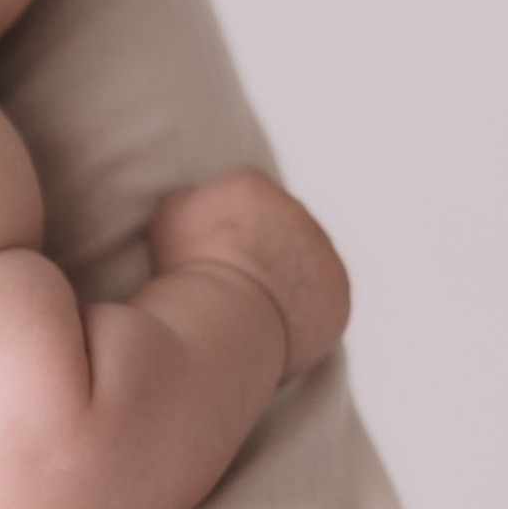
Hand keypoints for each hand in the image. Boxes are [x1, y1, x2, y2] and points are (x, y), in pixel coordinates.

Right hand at [151, 165, 350, 375]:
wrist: (226, 318)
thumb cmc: (188, 268)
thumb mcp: (170, 216)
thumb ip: (188, 197)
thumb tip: (195, 197)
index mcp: (250, 186)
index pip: (240, 188)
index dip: (224, 213)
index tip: (211, 239)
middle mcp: (294, 211)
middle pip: (279, 221)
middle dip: (261, 241)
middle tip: (233, 272)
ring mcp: (321, 252)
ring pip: (304, 258)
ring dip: (285, 272)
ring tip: (252, 301)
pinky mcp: (337, 293)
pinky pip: (320, 297)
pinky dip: (302, 306)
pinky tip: (273, 321)